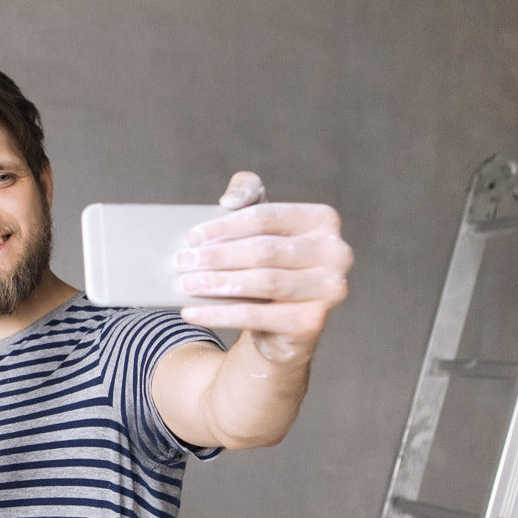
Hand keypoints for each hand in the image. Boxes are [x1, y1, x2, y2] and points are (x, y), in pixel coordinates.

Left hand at [175, 172, 352, 363]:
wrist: (285, 323)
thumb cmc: (270, 263)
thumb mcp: (262, 224)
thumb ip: (248, 194)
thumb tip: (230, 201)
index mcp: (324, 221)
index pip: (266, 217)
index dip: (224, 226)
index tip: (190, 237)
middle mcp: (336, 254)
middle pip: (264, 251)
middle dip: (217, 256)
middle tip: (182, 262)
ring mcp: (329, 290)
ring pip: (262, 282)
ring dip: (216, 283)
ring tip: (186, 284)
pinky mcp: (312, 323)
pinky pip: (255, 317)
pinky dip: (218, 314)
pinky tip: (191, 311)